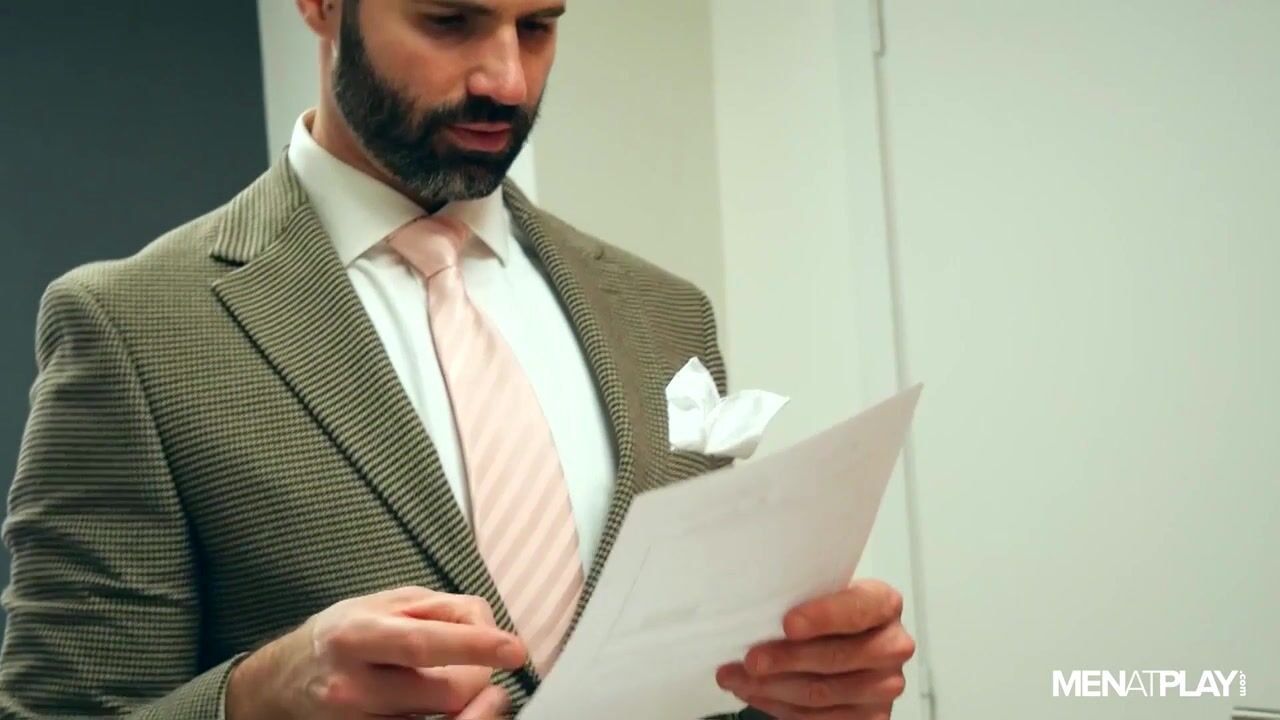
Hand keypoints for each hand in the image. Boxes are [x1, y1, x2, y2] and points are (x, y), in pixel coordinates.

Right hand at [227, 586, 526, 719]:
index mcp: (358, 635)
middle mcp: (354, 684)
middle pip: (445, 693)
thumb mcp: (385, 603)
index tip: (514, 650)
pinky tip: (443, 705)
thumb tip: (489, 627)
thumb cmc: (342, 635)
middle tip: (481, 664)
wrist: (282, 683)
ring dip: (468, 704)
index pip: (425, 644)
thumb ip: (441, 608)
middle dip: (479, 678)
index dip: (477, 646)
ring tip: (464, 682)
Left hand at [716, 580, 914, 719]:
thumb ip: (803, 594)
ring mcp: (885, 686)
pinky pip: (819, 718)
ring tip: (737, 678)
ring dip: (772, 687)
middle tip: (750, 659)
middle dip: (785, 659)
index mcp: (884, 604)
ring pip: (821, 693)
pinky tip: (755, 693)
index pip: (856, 610)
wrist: (845, 639)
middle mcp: (892, 645)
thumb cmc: (827, 611)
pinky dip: (780, 707)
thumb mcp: (822, 590)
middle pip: (835, 658)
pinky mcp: (872, 717)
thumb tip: (757, 608)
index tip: (788, 623)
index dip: (823, 617)